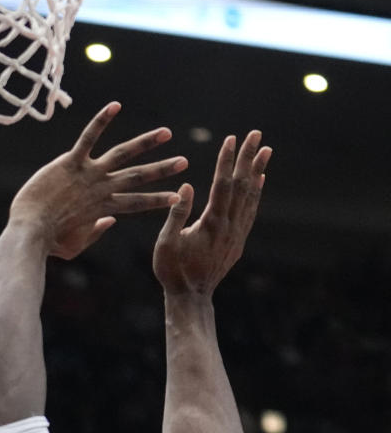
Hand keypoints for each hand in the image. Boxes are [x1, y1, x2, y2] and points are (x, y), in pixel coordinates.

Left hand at [8, 101, 186, 259]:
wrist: (28, 232)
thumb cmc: (47, 244)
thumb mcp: (74, 246)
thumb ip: (95, 234)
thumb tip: (111, 220)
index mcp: (102, 209)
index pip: (137, 204)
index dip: (158, 201)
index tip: (177, 198)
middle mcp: (100, 190)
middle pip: (137, 178)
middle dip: (162, 170)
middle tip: (183, 162)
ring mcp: (88, 175)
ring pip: (122, 155)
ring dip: (146, 143)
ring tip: (166, 133)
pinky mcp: (70, 162)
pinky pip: (89, 137)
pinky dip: (102, 120)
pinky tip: (116, 105)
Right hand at [153, 130, 270, 296]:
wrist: (191, 298)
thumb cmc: (173, 271)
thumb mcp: (167, 242)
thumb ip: (178, 214)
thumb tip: (187, 186)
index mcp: (211, 223)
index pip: (222, 184)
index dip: (227, 160)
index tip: (231, 139)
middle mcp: (229, 226)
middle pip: (242, 185)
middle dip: (248, 157)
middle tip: (256, 134)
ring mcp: (237, 234)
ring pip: (251, 197)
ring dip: (258, 171)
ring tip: (266, 150)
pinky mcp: (238, 242)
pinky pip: (251, 212)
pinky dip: (256, 193)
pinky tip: (260, 181)